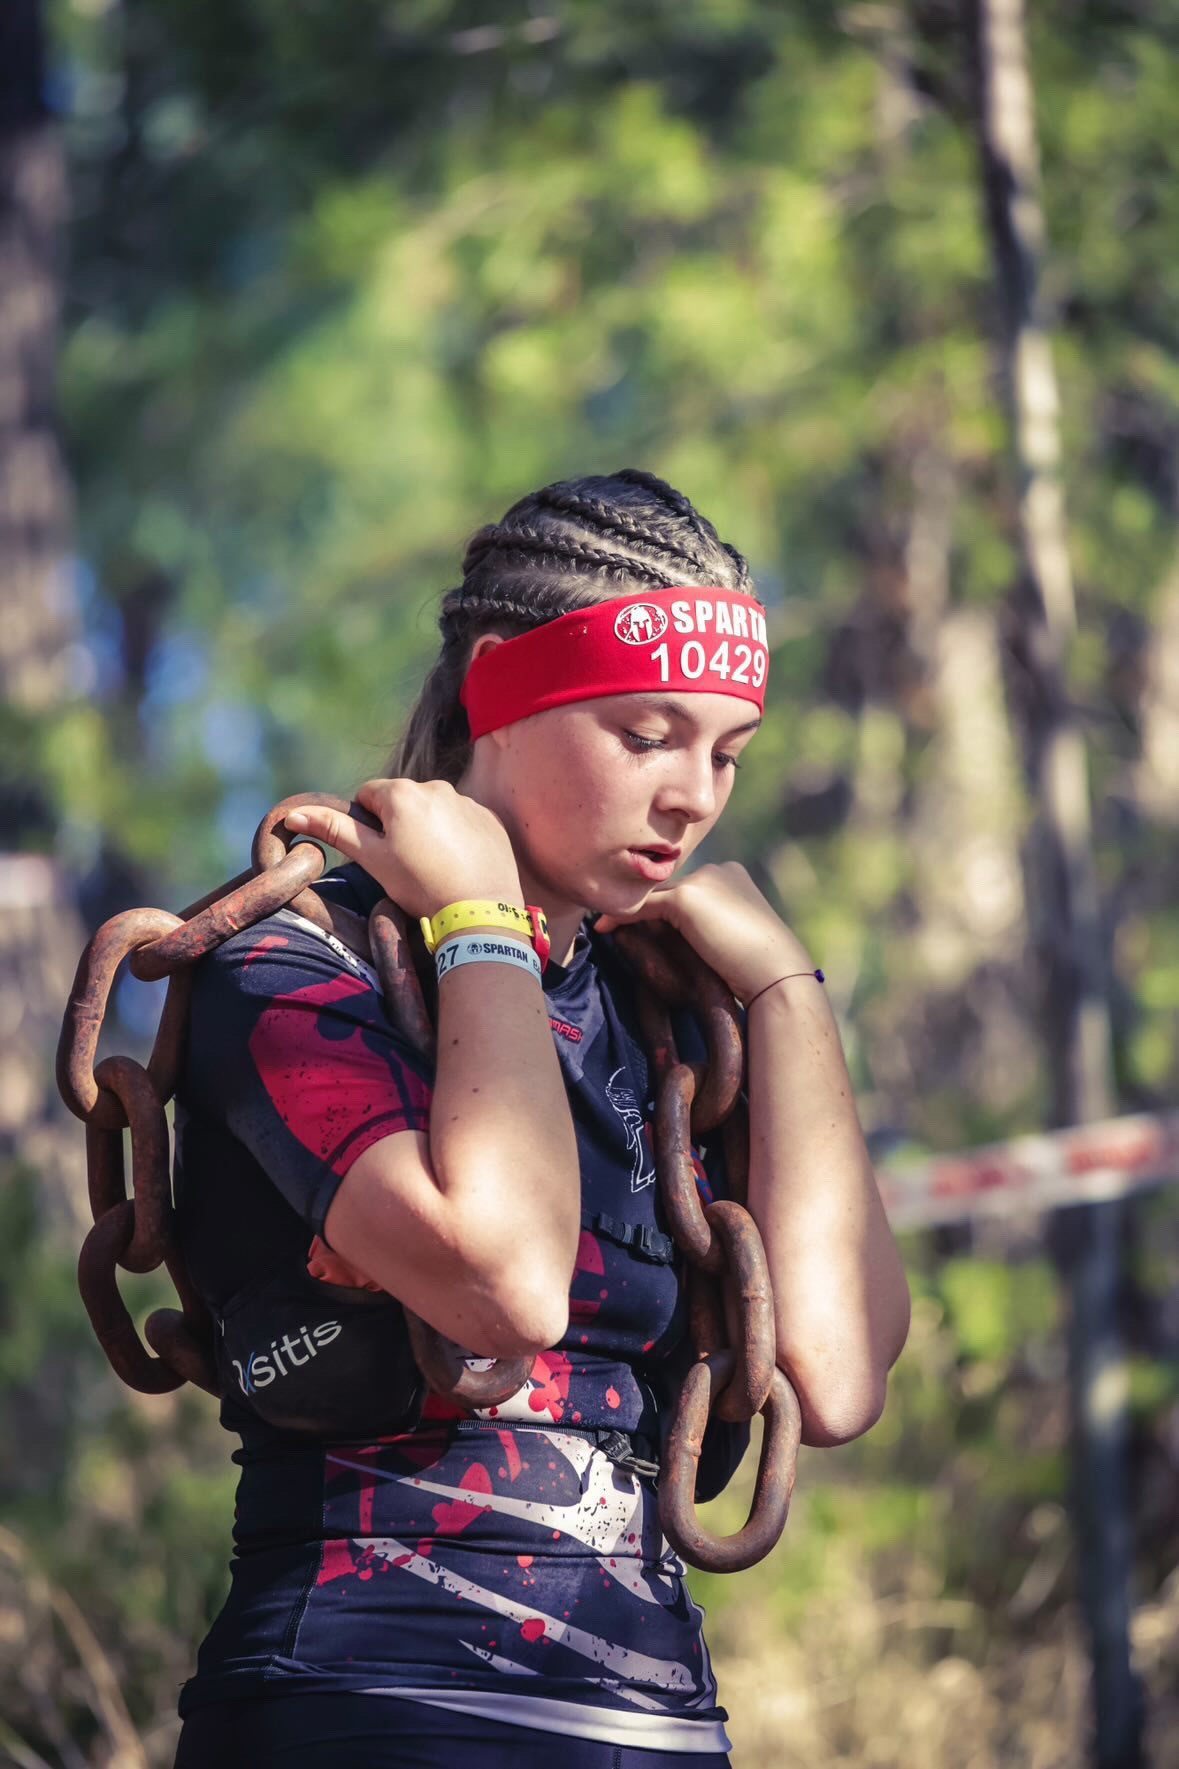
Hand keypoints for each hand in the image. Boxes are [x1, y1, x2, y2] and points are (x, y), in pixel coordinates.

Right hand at [283, 779, 523, 920]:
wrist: (479, 912)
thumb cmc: (420, 885)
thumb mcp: (372, 859)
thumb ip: (334, 831)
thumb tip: (294, 814)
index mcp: (402, 793)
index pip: (367, 795)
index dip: (365, 823)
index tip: (378, 852)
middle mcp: (437, 787)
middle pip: (401, 801)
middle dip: (396, 825)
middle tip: (404, 864)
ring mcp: (467, 802)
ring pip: (433, 810)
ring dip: (427, 829)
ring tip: (433, 867)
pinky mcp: (489, 819)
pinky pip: (463, 821)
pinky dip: (456, 837)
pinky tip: (457, 865)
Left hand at [594, 862, 815, 1005]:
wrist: (776, 975)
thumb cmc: (758, 967)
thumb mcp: (731, 936)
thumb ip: (706, 925)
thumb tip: (666, 933)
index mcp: (734, 875)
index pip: (690, 888)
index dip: (666, 910)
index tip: (642, 926)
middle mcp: (719, 869)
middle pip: (670, 889)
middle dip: (646, 908)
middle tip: (613, 925)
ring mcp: (703, 881)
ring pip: (655, 896)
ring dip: (631, 912)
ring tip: (605, 927)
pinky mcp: (686, 898)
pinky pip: (643, 907)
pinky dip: (621, 918)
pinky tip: (603, 930)